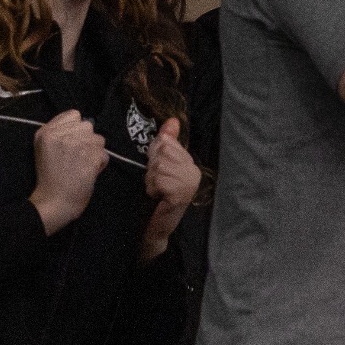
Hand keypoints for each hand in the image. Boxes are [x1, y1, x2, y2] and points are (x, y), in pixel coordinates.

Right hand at [28, 110, 109, 235]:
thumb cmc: (50, 177)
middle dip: (86, 141)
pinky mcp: (90, 156)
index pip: (74, 114)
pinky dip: (100, 165)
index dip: (76, 129)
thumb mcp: (44, 148)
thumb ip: (60, 132)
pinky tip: (87, 173)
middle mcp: (61, 134)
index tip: (71, 143)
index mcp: (46, 131)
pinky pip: (104, 154)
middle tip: (76, 158)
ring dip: (94, 152)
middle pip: (88, 126)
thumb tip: (84, 125)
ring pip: (99, 139)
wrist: (54, 201)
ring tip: (81, 166)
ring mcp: (77, 144)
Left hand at [140, 118, 200, 261]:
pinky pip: (159, 179)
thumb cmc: (156, 195)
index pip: (167, 142)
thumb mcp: (160, 164)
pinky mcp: (181, 194)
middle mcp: (194, 171)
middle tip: (155, 182)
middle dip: (151, 167)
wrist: (156, 225)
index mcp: (190, 163)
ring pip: (159, 166)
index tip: (155, 170)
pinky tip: (157, 197)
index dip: (154, 154)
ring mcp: (189, 183)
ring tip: (156, 191)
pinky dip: (152, 188)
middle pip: (163, 152)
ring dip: (150, 179)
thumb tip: (172, 119)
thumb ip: (167, 142)